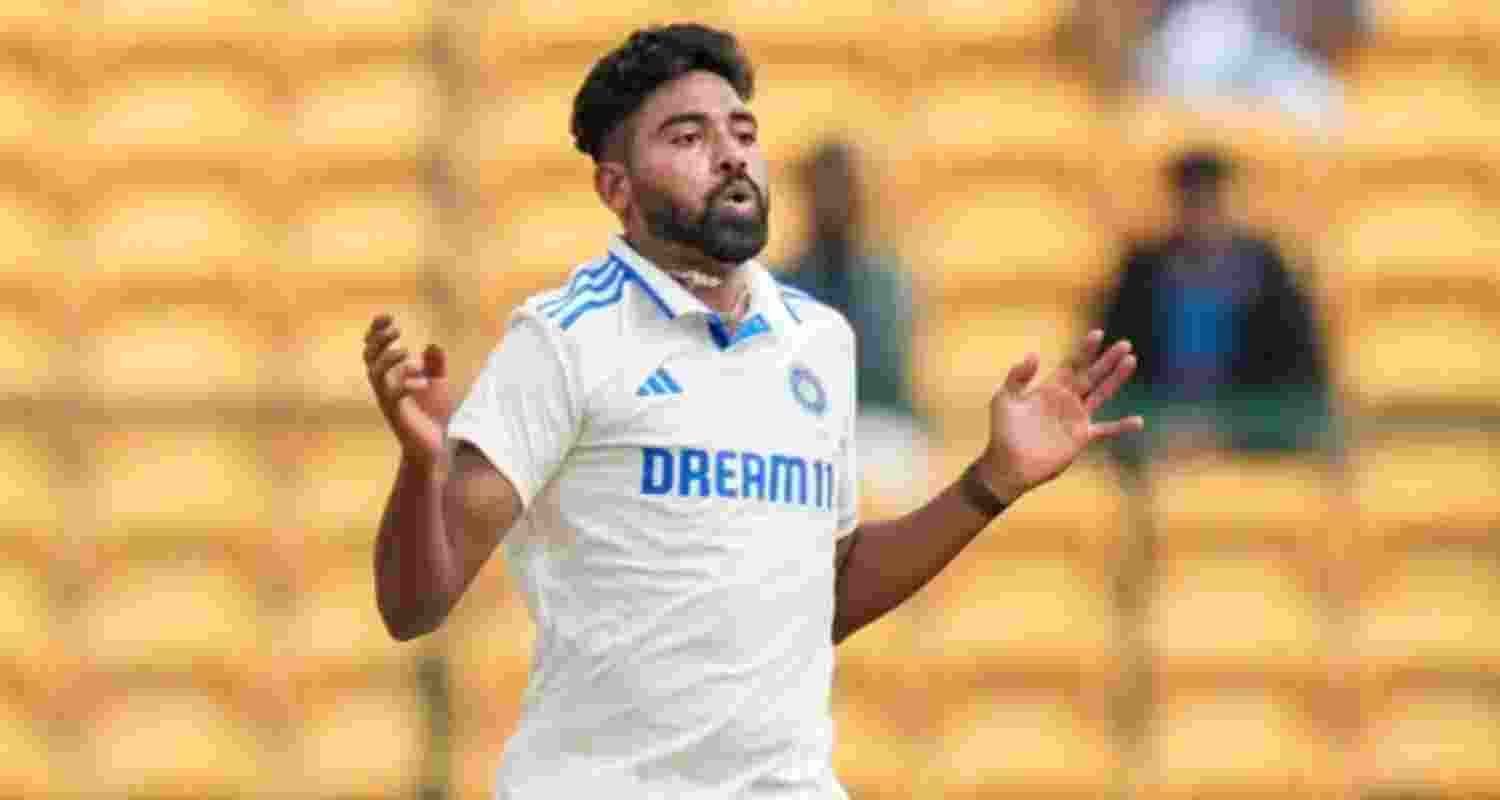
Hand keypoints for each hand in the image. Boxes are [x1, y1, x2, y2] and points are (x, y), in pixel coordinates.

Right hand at [364, 313, 452, 468]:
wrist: (433, 445)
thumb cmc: (432, 413)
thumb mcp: (439, 383)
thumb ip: (435, 364)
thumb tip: (432, 345)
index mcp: (391, 375)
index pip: (375, 348)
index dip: (376, 331)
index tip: (387, 316)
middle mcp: (385, 386)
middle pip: (370, 357)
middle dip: (379, 340)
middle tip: (396, 328)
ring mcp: (388, 400)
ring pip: (375, 374)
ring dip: (388, 359)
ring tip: (406, 350)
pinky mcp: (396, 414)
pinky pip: (393, 396)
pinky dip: (406, 384)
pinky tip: (423, 380)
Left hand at [975, 329, 1144, 501]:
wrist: (1008, 464)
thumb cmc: (1003, 431)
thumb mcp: (1004, 399)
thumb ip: (1017, 376)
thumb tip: (1034, 354)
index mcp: (1050, 387)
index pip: (1072, 363)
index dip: (1085, 349)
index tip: (1098, 333)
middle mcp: (1066, 399)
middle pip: (1092, 374)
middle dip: (1108, 359)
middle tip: (1125, 344)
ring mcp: (1075, 417)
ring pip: (1102, 394)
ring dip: (1117, 379)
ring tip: (1131, 361)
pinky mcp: (1081, 437)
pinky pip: (1106, 430)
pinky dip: (1121, 426)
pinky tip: (1139, 421)